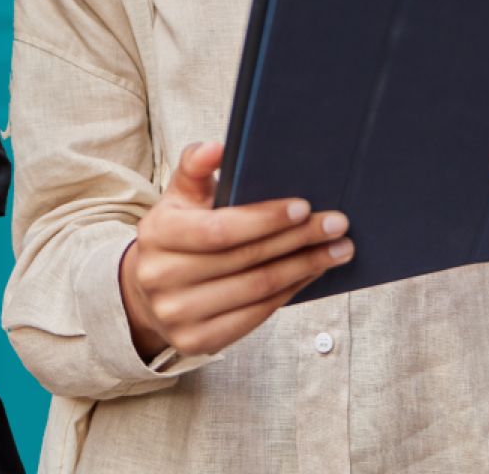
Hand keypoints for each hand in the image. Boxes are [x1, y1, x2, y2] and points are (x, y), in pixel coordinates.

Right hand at [119, 140, 352, 359]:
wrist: (150, 291)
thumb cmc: (179, 232)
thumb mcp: (181, 195)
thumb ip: (196, 166)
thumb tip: (216, 147)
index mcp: (157, 234)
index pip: (220, 229)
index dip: (265, 219)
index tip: (304, 206)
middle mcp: (161, 278)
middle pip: (246, 260)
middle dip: (299, 240)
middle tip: (337, 225)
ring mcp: (177, 314)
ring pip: (257, 289)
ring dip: (305, 267)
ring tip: (338, 250)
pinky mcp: (197, 341)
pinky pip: (256, 315)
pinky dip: (290, 291)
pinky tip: (311, 273)